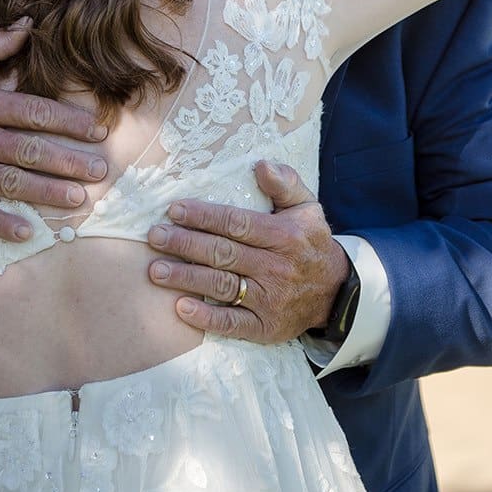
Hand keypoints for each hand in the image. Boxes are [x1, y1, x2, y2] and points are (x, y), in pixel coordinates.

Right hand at [0, 22, 107, 240]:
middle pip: (28, 150)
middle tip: (101, 172)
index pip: (33, 111)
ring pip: (7, 182)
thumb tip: (29, 25)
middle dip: (68, 162)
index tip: (98, 131)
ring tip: (78, 201)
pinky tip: (26, 232)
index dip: (69, 122)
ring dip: (45, 193)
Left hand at [146, 160, 349, 342]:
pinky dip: (206, 317)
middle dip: (185, 244)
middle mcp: (276, 268)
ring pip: (222, 286)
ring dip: (186, 278)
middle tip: (155, 236)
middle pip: (223, 254)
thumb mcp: (307, 206)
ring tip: (156, 270)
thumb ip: (285, 182)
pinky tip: (181, 308)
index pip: (237, 224)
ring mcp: (270, 299)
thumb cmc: (309, 242)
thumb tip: (261, 164)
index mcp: (284, 236)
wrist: (336, 292)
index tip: (175, 210)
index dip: (204, 217)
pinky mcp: (265, 327)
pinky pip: (233, 323)